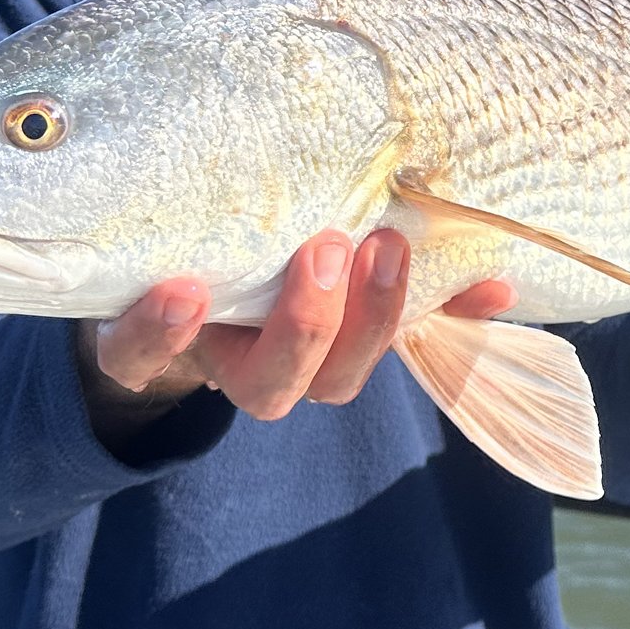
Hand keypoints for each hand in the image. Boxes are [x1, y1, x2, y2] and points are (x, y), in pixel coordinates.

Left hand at [75, 231, 516, 433]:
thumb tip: (500, 282)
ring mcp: (204, 362)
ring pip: (259, 385)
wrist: (130, 281)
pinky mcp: (128, 349)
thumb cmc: (246, 271)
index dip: (394, 315)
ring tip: (303, 254)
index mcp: (316, 348)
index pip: (367, 356)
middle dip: (351, 320)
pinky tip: (179, 288)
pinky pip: (137, 358)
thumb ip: (413, 280)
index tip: (403, 245)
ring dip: (290, 329)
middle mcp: (267, 367)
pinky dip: (159, 332)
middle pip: (324, 381)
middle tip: (352, 243)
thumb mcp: (326, 270)